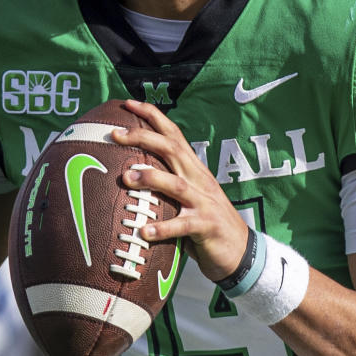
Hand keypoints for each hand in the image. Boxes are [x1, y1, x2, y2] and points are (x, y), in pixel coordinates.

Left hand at [113, 101, 248, 282]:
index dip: (152, 116)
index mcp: (194, 170)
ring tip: (127, 178)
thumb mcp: (186, 199)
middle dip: (143, 138)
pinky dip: (163, 228)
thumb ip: (165, 187)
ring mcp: (205, 202)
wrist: (240, 252)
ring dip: (151, 178)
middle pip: (172, 149)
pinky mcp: (207, 226)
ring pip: (176, 184)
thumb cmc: (204, 225)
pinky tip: (144, 232)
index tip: (127, 103)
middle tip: (115, 134)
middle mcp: (199, 180)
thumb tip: (127, 177)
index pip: (173, 134)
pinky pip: (183, 225)